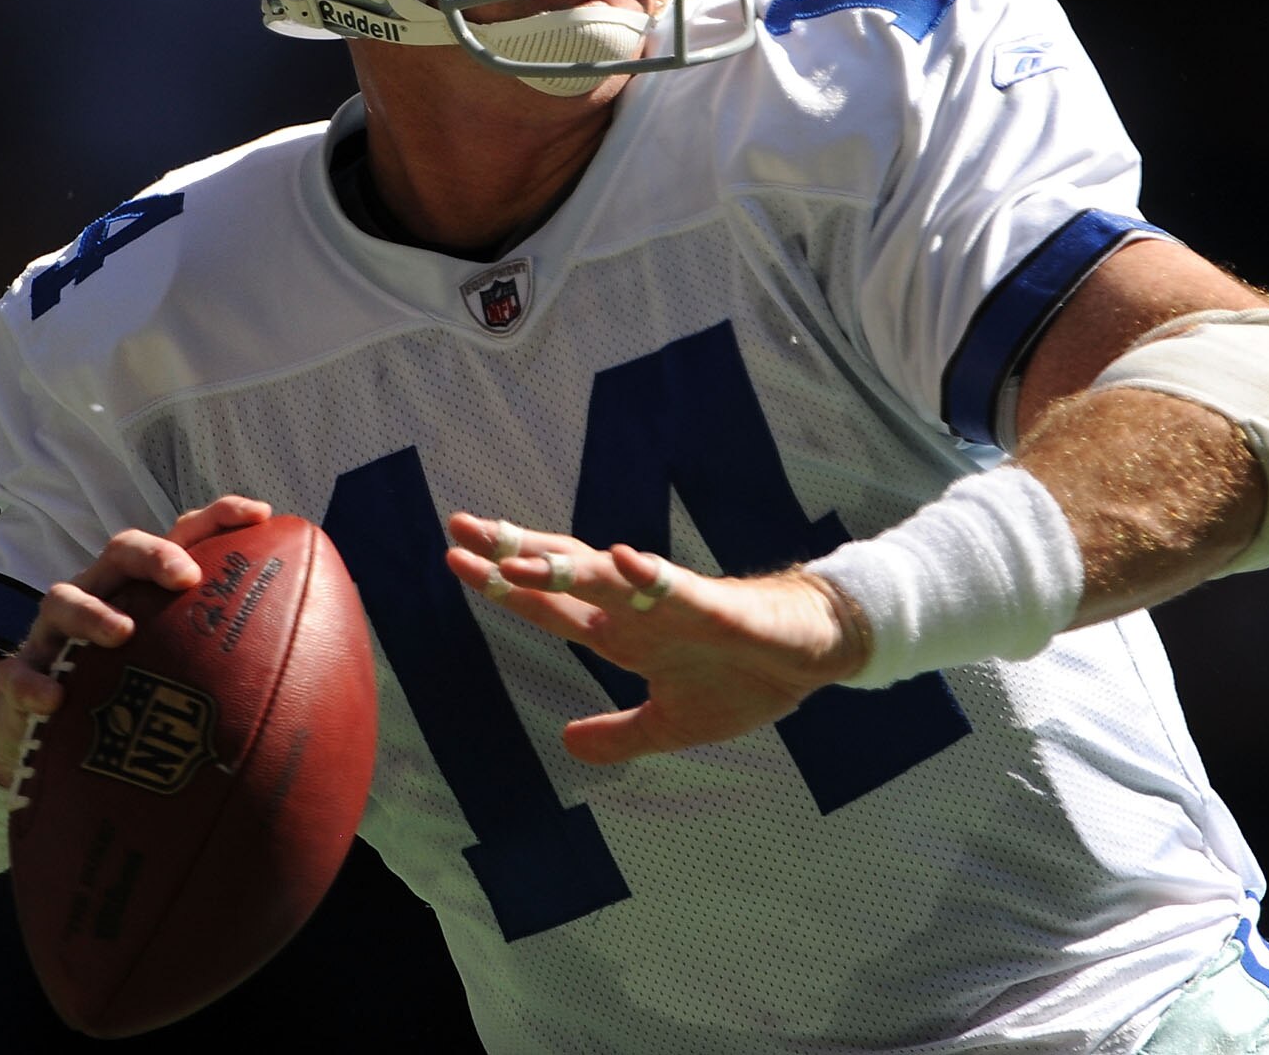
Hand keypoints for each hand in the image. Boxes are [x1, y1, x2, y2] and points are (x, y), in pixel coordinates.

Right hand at [0, 495, 273, 784]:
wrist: (46, 743)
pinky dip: (34, 681)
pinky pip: (20, 672)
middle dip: (154, 553)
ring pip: (63, 598)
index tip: (261, 515)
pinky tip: (56, 699)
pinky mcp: (22, 675)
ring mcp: (55, 634)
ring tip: (122, 634)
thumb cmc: (128, 693)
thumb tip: (321, 681)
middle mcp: (100, 595)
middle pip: (122, 550)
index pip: (182, 538)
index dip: (218, 517)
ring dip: (93, 612)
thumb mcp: (179, 672)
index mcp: (143, 589)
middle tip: (186, 578)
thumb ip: (233, 665)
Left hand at [442, 513, 868, 764]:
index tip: (456, 561)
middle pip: (564, 575)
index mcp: (624, 634)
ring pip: (608, 578)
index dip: (504, 588)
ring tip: (515, 556)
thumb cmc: (743, 678)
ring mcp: (673, 602)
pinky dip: (648, 574)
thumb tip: (567, 743)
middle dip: (512, 552)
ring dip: (562, 567)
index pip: (551, 608)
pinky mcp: (716, 606)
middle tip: (458, 526)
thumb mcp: (670, 724)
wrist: (812, 659)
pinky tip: (619, 559)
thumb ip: (620, 735)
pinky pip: (677, 587)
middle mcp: (638, 609)